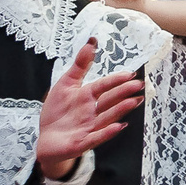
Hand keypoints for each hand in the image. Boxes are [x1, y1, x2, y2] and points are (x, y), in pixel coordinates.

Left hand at [36, 37, 143, 179]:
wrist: (46, 139)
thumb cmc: (57, 111)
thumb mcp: (66, 84)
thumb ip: (80, 65)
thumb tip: (91, 42)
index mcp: (87, 96)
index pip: (103, 86)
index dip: (115, 80)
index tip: (130, 74)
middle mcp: (92, 111)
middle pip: (110, 101)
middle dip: (124, 93)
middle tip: (140, 85)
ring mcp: (88, 127)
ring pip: (107, 117)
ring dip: (120, 110)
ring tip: (134, 101)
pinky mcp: (81, 143)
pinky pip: (96, 137)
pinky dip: (106, 132)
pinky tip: (118, 126)